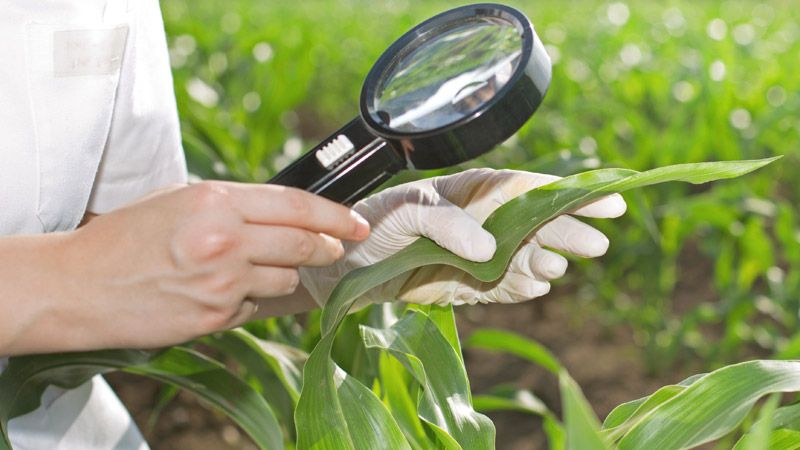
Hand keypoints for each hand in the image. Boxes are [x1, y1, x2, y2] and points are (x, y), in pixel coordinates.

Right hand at [17, 182, 368, 351]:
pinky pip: (256, 305)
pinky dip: (251, 298)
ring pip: (285, 279)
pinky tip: (222, 291)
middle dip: (328, 248)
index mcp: (216, 200)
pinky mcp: (215, 317)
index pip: (296, 205)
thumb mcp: (180, 200)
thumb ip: (234, 207)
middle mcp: (225, 239)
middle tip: (337, 250)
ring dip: (282, 275)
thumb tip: (285, 218)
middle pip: (303, 244)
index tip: (357, 222)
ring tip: (248, 269)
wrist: (79, 286)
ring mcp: (222, 282)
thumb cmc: (124, 238)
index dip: (335, 215)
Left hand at [299, 169, 625, 306]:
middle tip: (595, 244)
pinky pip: (507, 289)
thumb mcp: (407, 210)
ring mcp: (483, 257)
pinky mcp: (474, 287)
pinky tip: (533, 287)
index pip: (532, 189)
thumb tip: (490, 248)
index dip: (571, 193)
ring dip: (545, 264)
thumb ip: (447, 223)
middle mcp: (487, 222)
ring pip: (530, 260)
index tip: (608, 200)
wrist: (347, 266)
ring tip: (550, 267)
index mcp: (477, 191)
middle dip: (570, 232)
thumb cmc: (375, 222)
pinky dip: (521, 290)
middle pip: (541, 225)